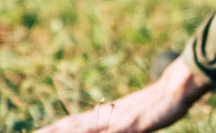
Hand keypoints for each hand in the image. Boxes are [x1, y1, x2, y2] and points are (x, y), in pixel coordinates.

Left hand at [39, 55, 210, 132]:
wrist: (177, 86)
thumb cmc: (161, 104)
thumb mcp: (138, 117)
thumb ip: (121, 123)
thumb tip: (113, 127)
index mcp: (108, 114)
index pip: (75, 123)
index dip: (55, 128)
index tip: (38, 132)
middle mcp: (107, 116)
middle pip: (71, 125)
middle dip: (50, 131)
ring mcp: (117, 120)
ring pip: (83, 129)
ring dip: (64, 131)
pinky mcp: (130, 125)